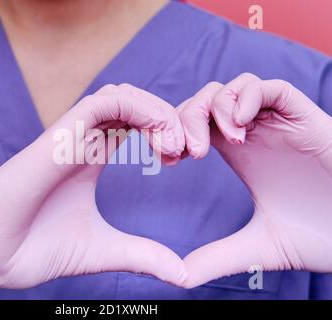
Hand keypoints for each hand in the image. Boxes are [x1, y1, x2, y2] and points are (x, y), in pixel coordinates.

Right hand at [0, 84, 186, 298]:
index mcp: (90, 157)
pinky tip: (157, 135)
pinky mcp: (58, 137)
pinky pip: (102, 103)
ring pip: (120, 95)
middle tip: (187, 150)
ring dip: (156, 111)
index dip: (164, 131)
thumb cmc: (34, 249)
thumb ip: (143, 255)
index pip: (133, 123)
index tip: (183, 159)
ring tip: (172, 144)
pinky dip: (137, 108)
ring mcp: (69, 136)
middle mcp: (81, 141)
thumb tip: (183, 275)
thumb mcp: (104, 250)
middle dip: (167, 118)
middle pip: (133, 105)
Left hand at [177, 73, 331, 287]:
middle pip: (206, 100)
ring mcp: (279, 124)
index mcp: (239, 154)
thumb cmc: (319, 235)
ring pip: (233, 88)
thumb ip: (217, 257)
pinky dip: (247, 98)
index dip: (173, 132)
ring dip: (214, 109)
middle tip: (183, 153)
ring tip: (219, 146)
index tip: (167, 159)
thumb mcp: (257, 246)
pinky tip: (238, 131)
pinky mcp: (306, 119)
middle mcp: (255, 134)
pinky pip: (271, 88)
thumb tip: (176, 278)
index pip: (194, 124)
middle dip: (185, 118)